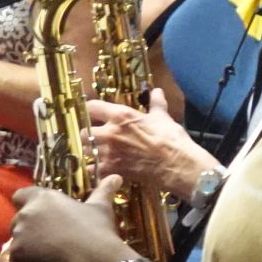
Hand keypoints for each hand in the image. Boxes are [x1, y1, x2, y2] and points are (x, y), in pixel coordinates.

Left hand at [6, 178, 135, 261]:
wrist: (93, 261)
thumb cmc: (97, 230)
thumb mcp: (101, 208)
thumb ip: (103, 191)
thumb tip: (116, 177)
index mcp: (42, 198)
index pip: (21, 195)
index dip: (28, 204)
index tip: (41, 214)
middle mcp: (26, 213)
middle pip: (19, 219)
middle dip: (30, 228)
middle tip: (50, 238)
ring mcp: (19, 235)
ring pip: (17, 240)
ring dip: (28, 246)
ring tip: (49, 255)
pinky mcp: (17, 255)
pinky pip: (17, 259)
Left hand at [89, 89, 213, 199]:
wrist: (177, 164)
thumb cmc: (170, 139)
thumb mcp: (162, 117)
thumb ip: (156, 103)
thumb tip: (157, 91)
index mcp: (120, 116)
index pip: (91, 107)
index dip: (90, 110)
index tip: (92, 114)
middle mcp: (109, 133)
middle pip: (84, 132)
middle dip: (89, 134)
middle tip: (97, 137)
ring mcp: (108, 152)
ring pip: (86, 151)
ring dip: (90, 152)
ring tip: (98, 153)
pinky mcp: (110, 170)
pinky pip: (92, 169)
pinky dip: (94, 170)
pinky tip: (100, 169)